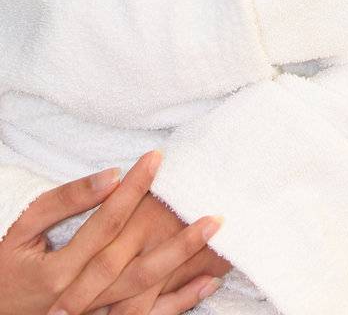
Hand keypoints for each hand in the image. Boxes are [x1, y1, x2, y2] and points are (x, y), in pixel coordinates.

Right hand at [0, 151, 220, 314]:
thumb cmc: (8, 261)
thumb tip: (111, 175)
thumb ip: (65, 200)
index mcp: (60, 271)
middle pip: (135, 264)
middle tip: (212, 210)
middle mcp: (81, 297)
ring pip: (144, 293)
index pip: (107, 223)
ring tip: (214, 238)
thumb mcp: (25, 226)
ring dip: (182, 267)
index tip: (158, 159)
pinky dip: (178, 303)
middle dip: (175, 237)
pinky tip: (207, 281)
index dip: (134, 189)